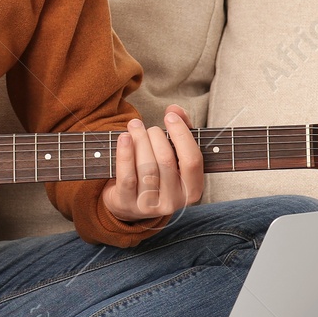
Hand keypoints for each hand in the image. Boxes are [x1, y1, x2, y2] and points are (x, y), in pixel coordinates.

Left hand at [100, 105, 203, 223]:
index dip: (182, 135)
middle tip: (148, 127)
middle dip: (156, 136)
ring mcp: (150, 206)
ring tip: (134, 126)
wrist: (128, 200)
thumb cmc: (157, 171)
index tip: (170, 116)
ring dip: (139, 140)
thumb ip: (181, 128)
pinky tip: (124, 137)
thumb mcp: (174, 153)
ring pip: (147, 167)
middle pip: (166, 160)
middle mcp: (173, 202)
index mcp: (192, 190)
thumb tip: (175, 110)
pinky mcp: (127, 203)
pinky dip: (125, 153)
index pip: (192, 160)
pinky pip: (127, 176)